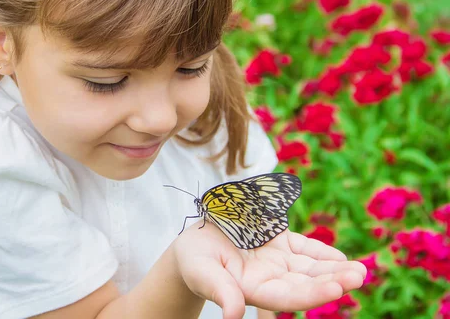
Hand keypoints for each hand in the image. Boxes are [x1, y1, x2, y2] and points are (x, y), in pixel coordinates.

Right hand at [173, 221, 366, 318]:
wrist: (192, 244)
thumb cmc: (193, 260)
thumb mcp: (202, 272)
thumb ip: (220, 291)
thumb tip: (234, 316)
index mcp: (253, 289)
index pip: (287, 296)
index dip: (312, 293)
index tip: (337, 288)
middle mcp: (270, 278)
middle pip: (306, 283)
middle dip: (333, 281)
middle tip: (359, 276)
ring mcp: (276, 261)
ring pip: (310, 268)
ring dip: (334, 269)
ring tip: (360, 270)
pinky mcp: (277, 242)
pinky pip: (304, 249)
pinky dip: (322, 253)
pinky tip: (340, 257)